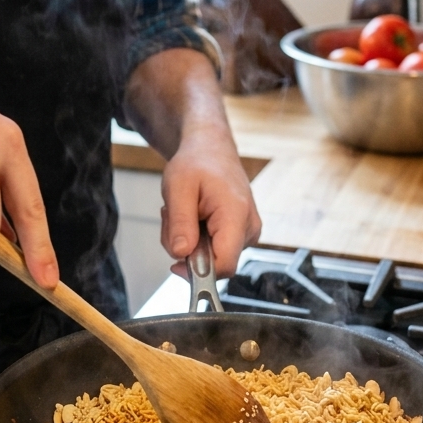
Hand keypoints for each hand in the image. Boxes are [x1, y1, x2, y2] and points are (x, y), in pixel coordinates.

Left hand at [159, 125, 260, 278]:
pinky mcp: (240, 234)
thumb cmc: (196, 162)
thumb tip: (181, 254)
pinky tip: (194, 216)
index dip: (198, 273)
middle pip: (215, 264)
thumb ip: (180, 222)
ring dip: (188, 242)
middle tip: (174, 218)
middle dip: (187, 249)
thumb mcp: (178, 186)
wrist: (211, 149)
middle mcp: (249, 228)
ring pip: (211, 258)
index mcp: (236, 215)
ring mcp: (247, 233)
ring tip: (184, 211)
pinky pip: (214, 250)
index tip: (175, 263)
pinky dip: (196, 238)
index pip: (225, 265)